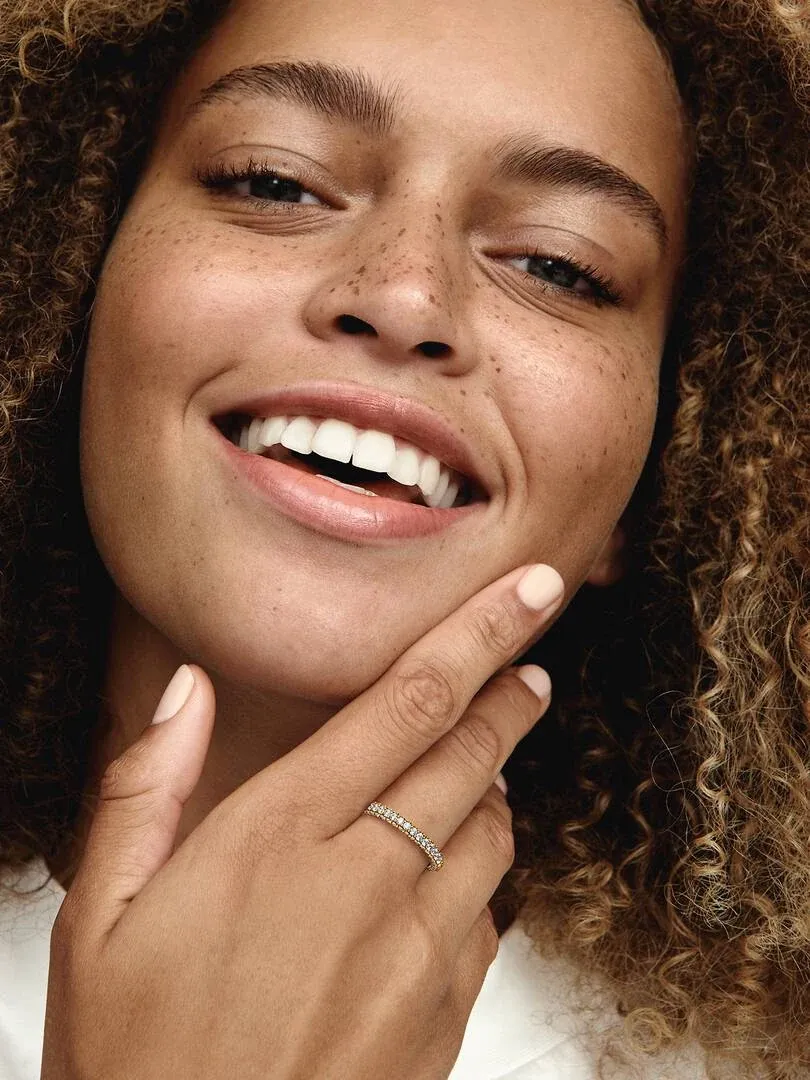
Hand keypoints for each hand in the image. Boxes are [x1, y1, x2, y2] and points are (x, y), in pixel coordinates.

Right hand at [42, 563, 563, 1079]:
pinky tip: (443, 873)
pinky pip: (490, 912)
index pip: (408, 702)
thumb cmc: (139, 1061)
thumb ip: (148, 787)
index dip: (479, 635)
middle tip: (528, 661)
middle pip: (471, 752)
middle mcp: (363, 882)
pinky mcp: (446, 1013)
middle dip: (510, 692)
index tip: (528, 592)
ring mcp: (417, 952)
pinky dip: (479, 870)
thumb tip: (187, 692)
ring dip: (494, 782)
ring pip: (494, 828)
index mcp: (278, 838)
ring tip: (479, 765)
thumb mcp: (103, 917)